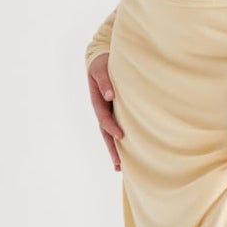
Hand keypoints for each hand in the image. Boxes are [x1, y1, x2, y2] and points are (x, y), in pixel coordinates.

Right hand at [88, 55, 123, 170]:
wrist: (101, 59)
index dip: (112, 128)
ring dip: (115, 149)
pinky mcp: (115, 111)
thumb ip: (105, 82)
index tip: (122, 137)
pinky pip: (118, 126)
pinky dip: (121, 139)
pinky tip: (129, 150)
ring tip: (120, 167)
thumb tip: (110, 96)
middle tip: (119, 166)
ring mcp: (108, 112)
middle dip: (112, 149)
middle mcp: (102, 110)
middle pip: (106, 133)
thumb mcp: (101, 70)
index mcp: (98, 102)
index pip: (104, 119)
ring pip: (111, 133)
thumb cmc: (102, 64)